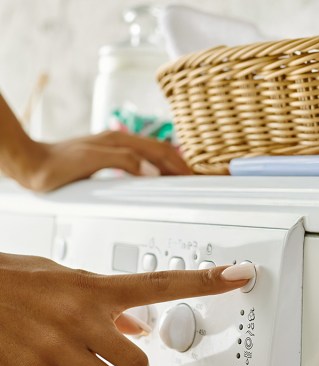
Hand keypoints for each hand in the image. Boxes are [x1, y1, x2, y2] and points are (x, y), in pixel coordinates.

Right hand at [0, 253, 254, 365]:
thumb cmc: (12, 280)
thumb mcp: (63, 276)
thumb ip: (103, 298)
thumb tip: (134, 321)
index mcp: (94, 287)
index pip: (163, 283)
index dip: (207, 281)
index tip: (239, 276)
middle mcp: (81, 316)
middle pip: (138, 360)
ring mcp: (57, 346)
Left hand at [18, 131, 191, 191]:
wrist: (30, 164)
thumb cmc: (55, 165)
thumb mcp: (91, 161)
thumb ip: (123, 162)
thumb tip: (151, 170)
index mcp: (120, 141)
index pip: (160, 151)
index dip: (179, 164)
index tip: (193, 175)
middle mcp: (119, 142)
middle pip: (159, 151)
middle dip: (180, 164)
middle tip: (194, 178)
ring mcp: (113, 148)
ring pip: (151, 154)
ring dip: (168, 165)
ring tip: (181, 176)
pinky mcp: (106, 157)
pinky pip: (140, 160)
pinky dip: (154, 167)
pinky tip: (154, 175)